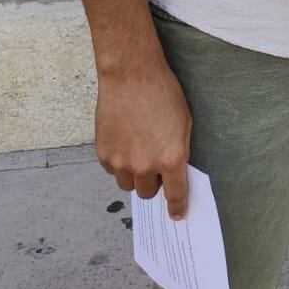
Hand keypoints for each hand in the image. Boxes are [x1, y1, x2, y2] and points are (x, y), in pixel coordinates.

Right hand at [94, 52, 193, 219]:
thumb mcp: (183, 123)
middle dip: (153, 182)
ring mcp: (122, 162)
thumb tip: (176, 173)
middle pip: (148, 193)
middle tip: (154, 163)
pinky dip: (119, 162)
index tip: (177, 214)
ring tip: (137, 149)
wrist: (131, 74)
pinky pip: (113, 170)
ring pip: (128, 184)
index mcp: (171, 158)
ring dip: (134, 174)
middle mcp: (145, 165)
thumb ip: (179, 152)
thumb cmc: (162, 93)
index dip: (177, 207)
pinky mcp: (104, 154)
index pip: (175, 195)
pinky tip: (124, 139)